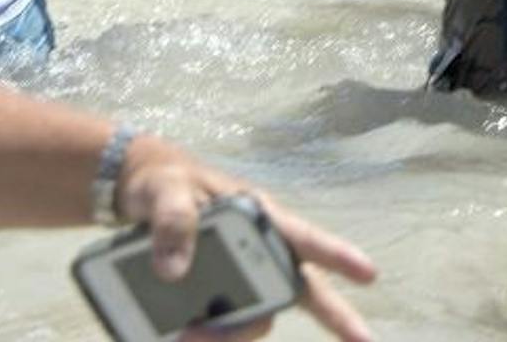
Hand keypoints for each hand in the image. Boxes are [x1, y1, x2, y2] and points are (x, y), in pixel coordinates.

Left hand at [113, 136, 376, 341]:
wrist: (137, 190)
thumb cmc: (162, 180)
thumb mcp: (164, 190)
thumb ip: (172, 223)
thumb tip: (175, 273)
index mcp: (257, 215)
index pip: (304, 237)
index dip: (339, 256)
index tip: (369, 273)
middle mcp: (259, 247)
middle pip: (302, 287)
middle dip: (334, 315)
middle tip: (363, 339)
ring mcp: (241, 272)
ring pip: (259, 314)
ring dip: (233, 335)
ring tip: (187, 337)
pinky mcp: (216, 291)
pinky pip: (225, 322)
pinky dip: (214, 336)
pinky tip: (187, 337)